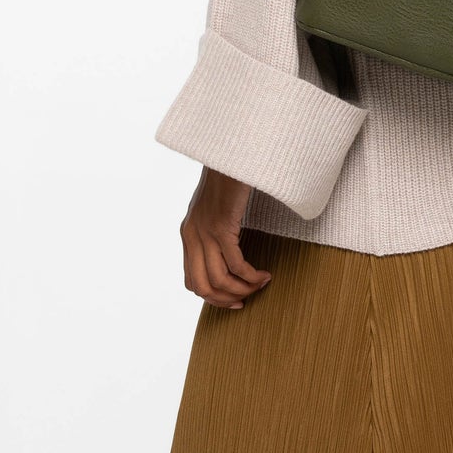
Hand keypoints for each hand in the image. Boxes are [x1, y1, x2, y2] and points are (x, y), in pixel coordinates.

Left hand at [180, 166, 271, 308]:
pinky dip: (251, 275)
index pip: (192, 281)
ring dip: (242, 289)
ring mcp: (204, 232)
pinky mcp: (221, 226)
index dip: (212, 297)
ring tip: (260, 284)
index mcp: (188, 233)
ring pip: (219, 279)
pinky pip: (235, 264)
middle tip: (246, 299)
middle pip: (202, 287)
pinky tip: (264, 274)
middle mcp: (192, 236)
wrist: (231, 153)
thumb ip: (214, 229)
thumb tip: (229, 252)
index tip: (234, 299)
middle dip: (225, 299)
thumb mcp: (215, 208)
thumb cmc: (230, 177)